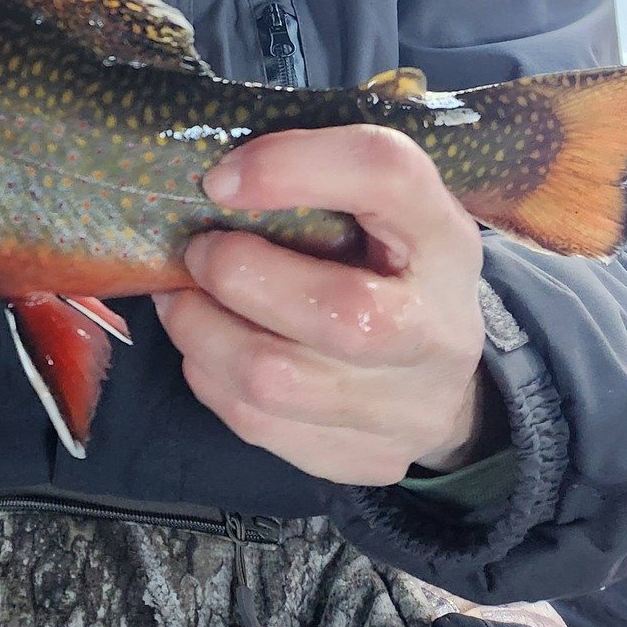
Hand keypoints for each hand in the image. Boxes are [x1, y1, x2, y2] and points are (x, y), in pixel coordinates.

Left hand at [153, 125, 495, 483]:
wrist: (440, 375)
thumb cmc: (385, 265)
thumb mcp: (379, 207)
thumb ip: (315, 179)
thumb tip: (213, 176)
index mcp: (443, 236)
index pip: (387, 175)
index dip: (292, 167)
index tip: (219, 178)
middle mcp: (438, 327)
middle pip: (339, 312)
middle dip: (236, 274)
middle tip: (196, 251)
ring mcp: (409, 408)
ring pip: (276, 382)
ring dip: (201, 331)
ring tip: (183, 300)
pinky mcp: (367, 458)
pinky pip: (259, 425)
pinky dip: (211, 379)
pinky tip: (209, 348)